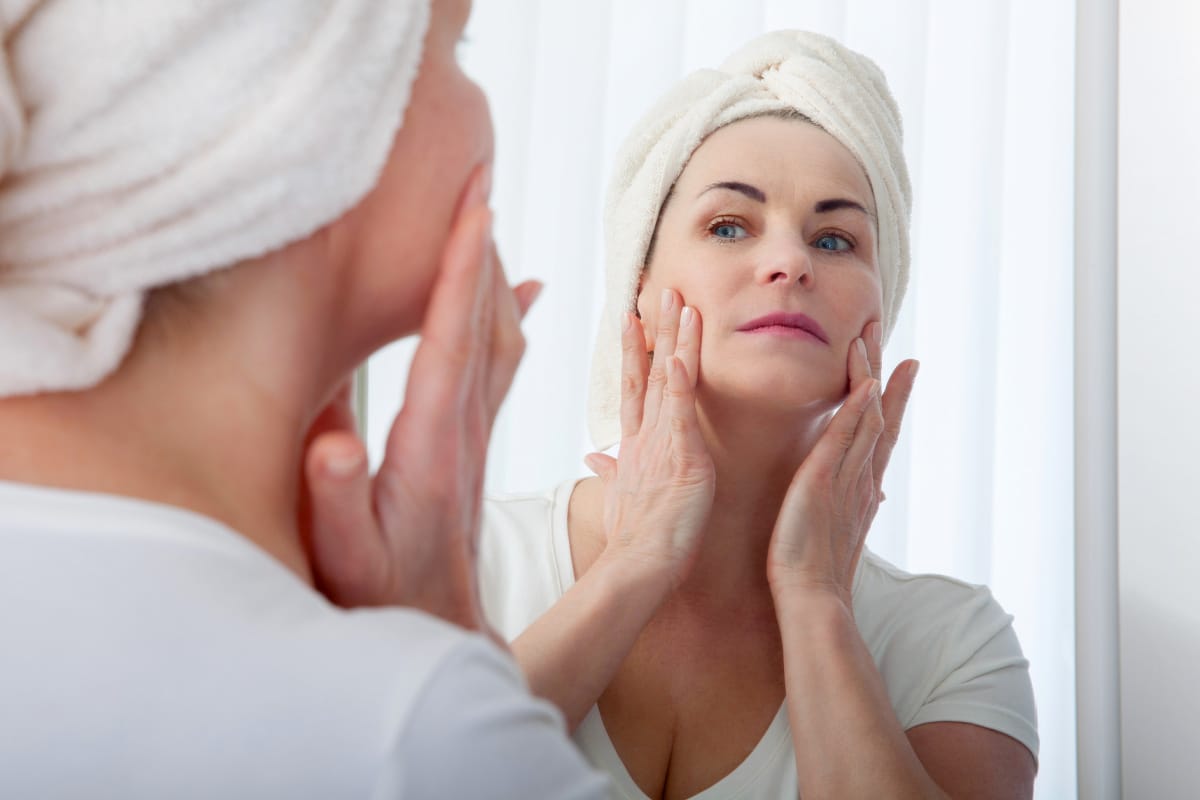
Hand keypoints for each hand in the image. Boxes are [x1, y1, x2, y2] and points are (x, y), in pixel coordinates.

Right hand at [300, 164, 540, 630]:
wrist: (437, 628)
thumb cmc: (381, 592)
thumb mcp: (344, 554)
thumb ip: (333, 500)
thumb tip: (331, 443)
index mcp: (430, 444)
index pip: (452, 340)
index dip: (463, 272)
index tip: (478, 208)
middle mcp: (462, 429)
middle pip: (483, 322)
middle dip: (482, 248)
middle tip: (482, 178)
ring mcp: (472, 434)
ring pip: (498, 338)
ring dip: (493, 274)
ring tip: (487, 216)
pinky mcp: (472, 443)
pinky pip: (501, 366)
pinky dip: (509, 318)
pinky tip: (521, 293)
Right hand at [584, 289, 714, 587]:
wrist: (636, 567)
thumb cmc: (633, 541)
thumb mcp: (620, 499)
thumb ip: (609, 471)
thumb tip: (592, 456)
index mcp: (634, 446)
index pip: (635, 387)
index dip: (635, 351)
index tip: (635, 317)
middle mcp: (644, 437)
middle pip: (648, 372)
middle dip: (657, 330)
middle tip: (662, 290)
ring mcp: (661, 445)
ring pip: (666, 382)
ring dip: (674, 341)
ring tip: (680, 303)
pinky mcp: (680, 459)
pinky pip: (679, 415)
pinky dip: (680, 386)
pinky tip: (680, 356)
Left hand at [766, 321, 917, 604]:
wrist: (812, 600)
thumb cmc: (814, 572)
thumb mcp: (835, 531)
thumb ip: (851, 509)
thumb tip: (874, 500)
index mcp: (860, 486)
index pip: (878, 431)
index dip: (890, 396)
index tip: (902, 364)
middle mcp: (860, 477)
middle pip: (878, 414)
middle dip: (882, 371)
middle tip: (881, 330)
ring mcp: (846, 478)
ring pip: (865, 417)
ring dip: (868, 374)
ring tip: (869, 337)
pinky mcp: (823, 483)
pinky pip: (844, 439)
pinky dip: (855, 411)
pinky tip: (863, 384)